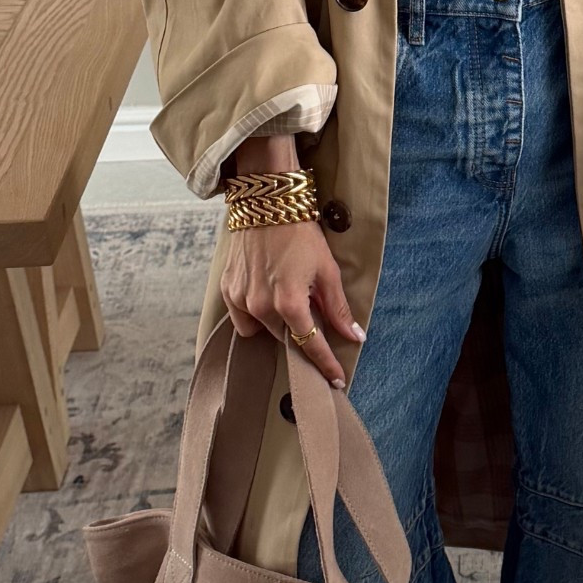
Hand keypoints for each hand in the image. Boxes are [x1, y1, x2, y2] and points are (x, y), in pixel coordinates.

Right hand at [220, 219, 363, 387]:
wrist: (266, 203)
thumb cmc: (300, 233)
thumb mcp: (327, 270)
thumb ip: (338, 308)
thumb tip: (354, 335)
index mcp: (289, 303)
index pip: (311, 345)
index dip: (326, 364)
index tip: (337, 379)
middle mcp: (261, 306)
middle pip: (285, 338)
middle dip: (300, 332)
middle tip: (311, 314)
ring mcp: (240, 299)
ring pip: (262, 330)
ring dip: (277, 323)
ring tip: (287, 298)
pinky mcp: (227, 290)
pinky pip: (243, 317)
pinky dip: (256, 313)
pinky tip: (266, 293)